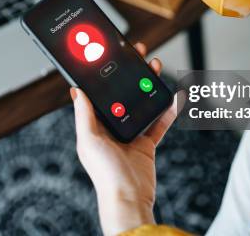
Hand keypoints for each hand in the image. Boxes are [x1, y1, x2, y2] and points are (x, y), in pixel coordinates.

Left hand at [70, 43, 176, 235]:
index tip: (109, 54)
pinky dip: (167, 109)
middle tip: (137, 53)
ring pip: (141, 101)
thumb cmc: (104, 173)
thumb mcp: (88, 140)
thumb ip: (85, 114)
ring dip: (148, 84)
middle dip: (129, 72)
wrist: (129, 197)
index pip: (99, 93)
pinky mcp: (146, 143)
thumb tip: (75, 90)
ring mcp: (130, 133)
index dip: (103, 73)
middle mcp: (111, 126)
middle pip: (122, 93)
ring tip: (154, 66)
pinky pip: (159, 122)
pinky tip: (173, 96)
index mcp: (95, 124)